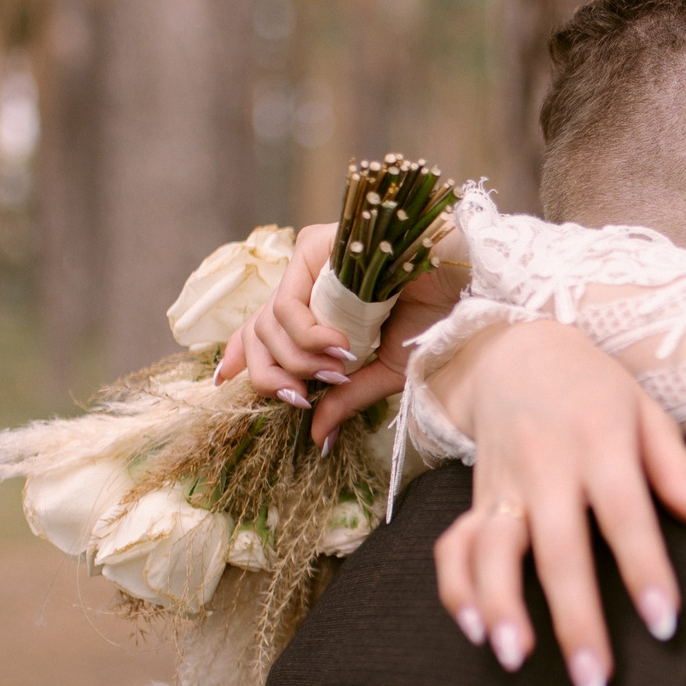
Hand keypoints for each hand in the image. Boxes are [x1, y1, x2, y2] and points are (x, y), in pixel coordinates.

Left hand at [216, 221, 466, 447]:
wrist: (462, 285)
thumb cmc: (433, 320)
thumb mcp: (384, 372)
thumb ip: (346, 399)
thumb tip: (318, 439)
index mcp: (319, 307)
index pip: (262, 329)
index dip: (240, 354)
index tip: (223, 380)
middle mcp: (309, 282)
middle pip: (257, 333)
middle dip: (271, 376)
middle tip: (300, 399)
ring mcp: (309, 262)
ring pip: (268, 323)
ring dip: (298, 360)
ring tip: (339, 368)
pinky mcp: (314, 246)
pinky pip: (288, 305)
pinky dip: (307, 336)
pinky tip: (338, 346)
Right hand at [430, 319, 685, 685]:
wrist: (518, 351)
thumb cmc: (597, 392)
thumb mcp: (647, 413)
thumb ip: (678, 469)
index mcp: (599, 442)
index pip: (626, 514)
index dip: (644, 571)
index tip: (664, 624)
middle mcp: (546, 466)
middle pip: (557, 550)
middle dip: (574, 620)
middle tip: (593, 683)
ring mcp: (504, 485)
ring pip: (491, 549)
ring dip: (500, 605)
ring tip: (515, 660)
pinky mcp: (475, 499)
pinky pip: (453, 547)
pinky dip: (456, 588)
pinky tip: (476, 632)